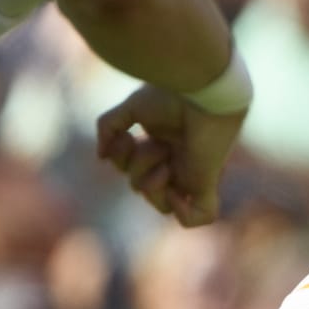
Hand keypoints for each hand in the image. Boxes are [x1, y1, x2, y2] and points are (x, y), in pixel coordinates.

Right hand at [94, 84, 243, 226]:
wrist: (202, 91)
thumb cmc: (171, 95)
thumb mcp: (131, 109)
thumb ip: (109, 128)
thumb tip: (101, 157)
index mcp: (161, 146)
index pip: (132, 169)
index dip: (121, 159)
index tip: (126, 138)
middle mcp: (177, 162)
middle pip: (143, 188)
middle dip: (137, 168)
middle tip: (156, 145)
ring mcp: (193, 174)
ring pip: (163, 205)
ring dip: (151, 184)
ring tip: (165, 160)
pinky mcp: (207, 182)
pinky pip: (199, 216)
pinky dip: (183, 213)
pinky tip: (175, 192)